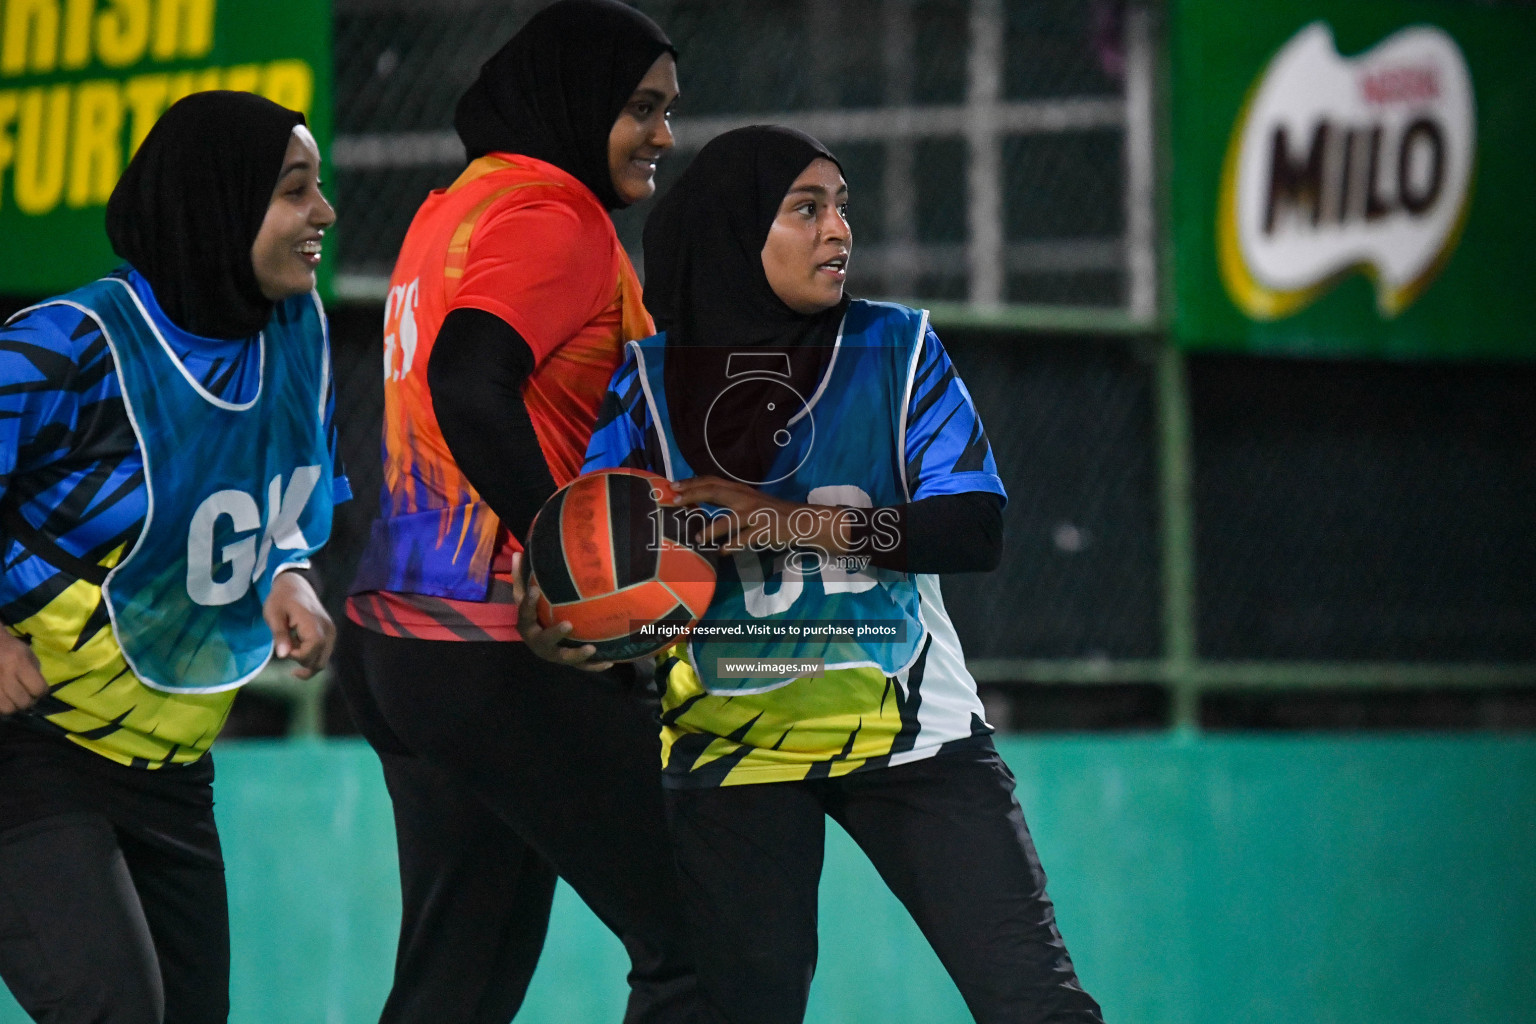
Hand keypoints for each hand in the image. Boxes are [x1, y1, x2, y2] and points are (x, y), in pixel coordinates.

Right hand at [0, 631, 46, 714]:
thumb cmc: (9, 647)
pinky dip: (1, 706)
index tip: (39, 692)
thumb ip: (34, 671)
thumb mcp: (27, 654)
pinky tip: (3, 699)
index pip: (38, 689)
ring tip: (13, 700)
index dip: (41, 693)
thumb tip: (39, 692)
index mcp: (20, 663)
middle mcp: (5, 674)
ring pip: (7, 709)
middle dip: (28, 702)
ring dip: (13, 707)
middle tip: (26, 698)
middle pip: (23, 702)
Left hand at [262, 571, 334, 678]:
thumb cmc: (281, 599)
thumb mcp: (274, 615)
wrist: (296, 585)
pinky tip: (300, 644)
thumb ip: (280, 635)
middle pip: (319, 662)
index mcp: (314, 626)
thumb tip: (282, 656)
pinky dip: (312, 654)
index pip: (308, 655)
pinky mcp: (331, 633)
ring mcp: (331, 632)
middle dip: (300, 661)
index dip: (294, 656)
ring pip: (322, 660)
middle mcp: (328, 631)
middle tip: (287, 646)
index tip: (283, 644)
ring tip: (293, 645)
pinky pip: (324, 653)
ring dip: (306, 659)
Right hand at [511, 552, 612, 671]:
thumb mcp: (524, 595)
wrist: (536, 639)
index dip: (529, 602)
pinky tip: (609, 661)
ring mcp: (553, 653)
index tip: (535, 589)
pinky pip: (581, 667)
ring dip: (577, 654)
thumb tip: (517, 552)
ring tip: (591, 648)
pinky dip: (594, 665)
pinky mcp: (567, 660)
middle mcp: (538, 642)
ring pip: (564, 657)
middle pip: (544, 640)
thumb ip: (521, 577)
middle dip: (555, 634)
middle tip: (568, 624)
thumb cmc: (534, 612)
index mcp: (526, 624)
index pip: (525, 613)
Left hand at [669, 475, 855, 555]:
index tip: (672, 486)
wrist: (801, 520)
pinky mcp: (764, 531)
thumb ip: (729, 500)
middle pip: (714, 492)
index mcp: (740, 490)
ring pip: (727, 520)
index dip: (691, 482)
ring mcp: (755, 514)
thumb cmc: (771, 512)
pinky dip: (731, 546)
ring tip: (696, 539)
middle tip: (674, 501)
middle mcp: (745, 498)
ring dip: (709, 530)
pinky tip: (721, 551)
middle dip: (692, 495)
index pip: (712, 481)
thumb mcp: (750, 501)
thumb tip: (700, 502)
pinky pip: (744, 540)